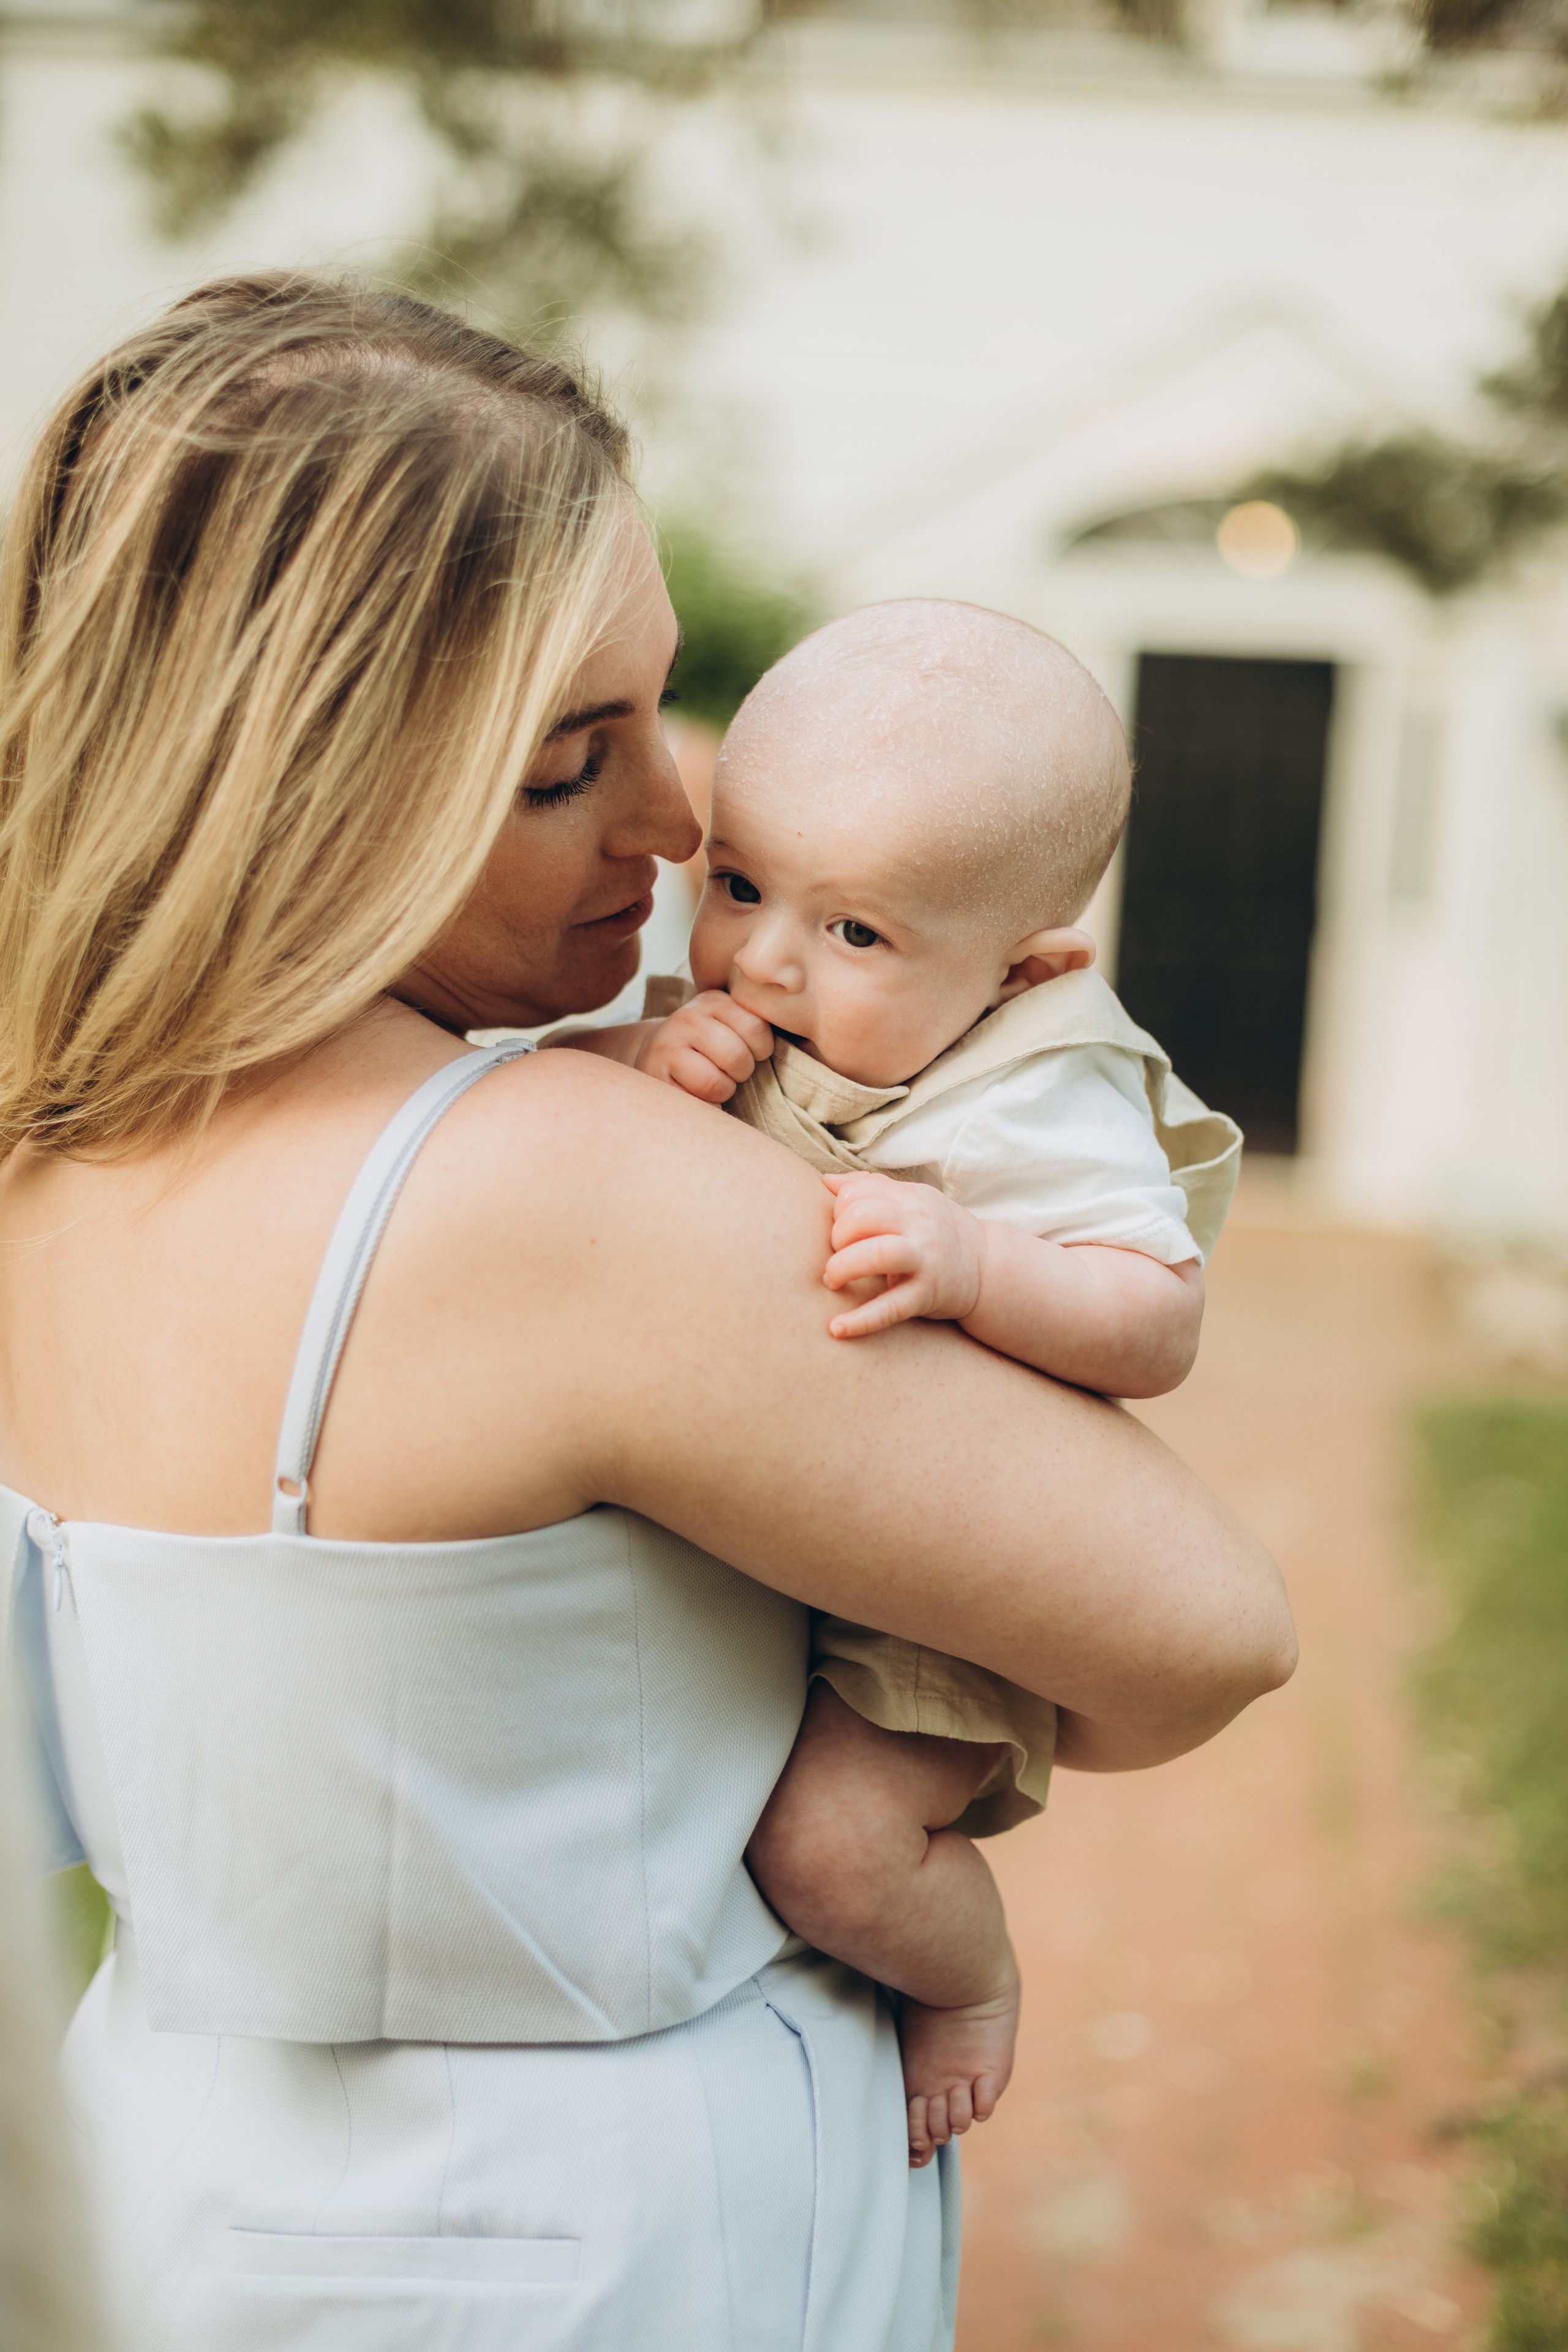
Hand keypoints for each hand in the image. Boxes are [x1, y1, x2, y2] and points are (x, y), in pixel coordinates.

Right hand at [635, 991, 773, 1103]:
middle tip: (730, 1070)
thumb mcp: (732, 1025)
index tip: (749, 1051)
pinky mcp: (654, 1074)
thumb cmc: (710, 1047)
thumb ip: (759, 1025)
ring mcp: (667, 1045)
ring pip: (715, 1082)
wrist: (656, 1056)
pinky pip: (693, 1101)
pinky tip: (696, 1092)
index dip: (761, 1050)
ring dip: (722, 1091)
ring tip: (713, 1082)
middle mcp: (687, 1017)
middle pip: (737, 1057)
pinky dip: (705, 1105)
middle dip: (741, 1073)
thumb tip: (808, 1038)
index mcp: (714, 1001)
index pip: (757, 1029)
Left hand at [821, 1172, 987, 1337]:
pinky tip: (836, 1328)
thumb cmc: (937, 1232)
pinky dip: (860, 1321)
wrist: (987, 1267)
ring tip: (833, 1281)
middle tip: (838, 1255)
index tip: (843, 1230)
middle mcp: (919, 1224)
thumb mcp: (912, 1201)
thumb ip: (872, 1188)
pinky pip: (889, 1308)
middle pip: (863, 1216)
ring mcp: (924, 1260)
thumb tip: (828, 1181)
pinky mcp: (926, 1295)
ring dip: (842, 1267)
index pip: (858, 1192)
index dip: (839, 1211)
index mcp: (911, 1198)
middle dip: (837, 1236)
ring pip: (876, 1254)